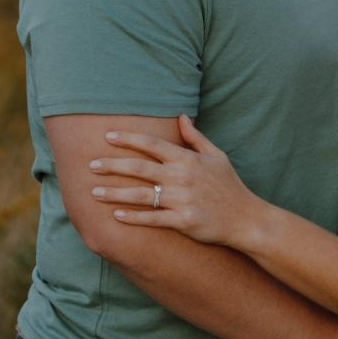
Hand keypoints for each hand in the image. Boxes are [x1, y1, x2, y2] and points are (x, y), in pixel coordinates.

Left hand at [88, 115, 256, 247]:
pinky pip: (153, 218)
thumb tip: (182, 117)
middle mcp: (182, 177)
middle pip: (139, 167)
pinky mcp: (183, 221)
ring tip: (94, 191)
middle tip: (92, 164)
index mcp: (188, 159)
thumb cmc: (230, 186)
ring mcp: (182, 200)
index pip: (152, 144)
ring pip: (140, 194)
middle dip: (113, 165)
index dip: (128, 139)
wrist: (245, 219)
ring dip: (115, 192)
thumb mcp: (217, 156)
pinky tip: (115, 215)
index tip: (107, 136)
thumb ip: (196, 138)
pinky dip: (133, 217)